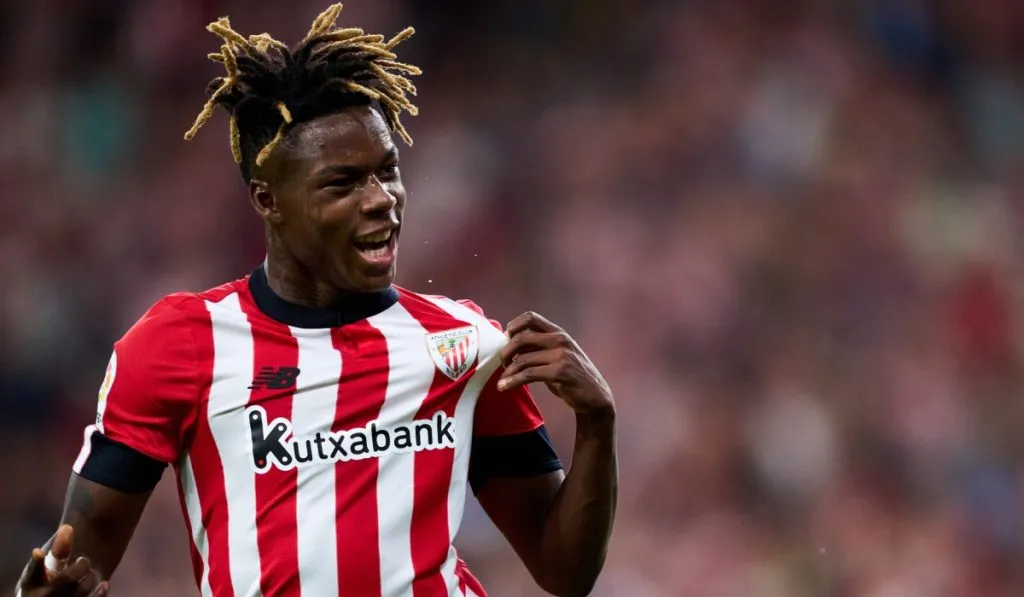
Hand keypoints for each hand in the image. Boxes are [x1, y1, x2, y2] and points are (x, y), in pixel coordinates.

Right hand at [16, 525, 108, 596]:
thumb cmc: (50, 579)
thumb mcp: (49, 565)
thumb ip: (58, 549)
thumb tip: (68, 527)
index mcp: (30, 583)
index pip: (33, 572)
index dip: (36, 562)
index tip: (38, 550)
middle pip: (65, 580)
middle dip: (80, 567)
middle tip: (83, 561)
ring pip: (80, 592)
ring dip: (89, 579)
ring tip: (88, 574)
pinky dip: (99, 594)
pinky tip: (105, 584)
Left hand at [498, 312, 613, 415]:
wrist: (595, 397)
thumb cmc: (572, 377)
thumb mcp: (557, 356)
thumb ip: (539, 348)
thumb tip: (510, 345)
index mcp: (558, 333)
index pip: (530, 317)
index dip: (513, 326)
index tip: (506, 340)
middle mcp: (560, 340)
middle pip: (521, 338)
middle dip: (505, 352)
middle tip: (502, 364)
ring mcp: (561, 355)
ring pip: (522, 359)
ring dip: (508, 372)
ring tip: (501, 382)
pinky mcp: (561, 372)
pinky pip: (528, 374)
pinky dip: (512, 381)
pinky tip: (504, 387)